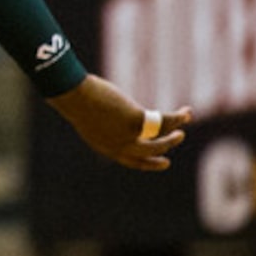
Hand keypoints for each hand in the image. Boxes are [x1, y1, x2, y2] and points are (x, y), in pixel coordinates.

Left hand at [48, 74, 192, 171]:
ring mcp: (129, 134)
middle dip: (162, 152)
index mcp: (106, 147)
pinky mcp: (136, 120)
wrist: (70, 93)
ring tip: (182, 131)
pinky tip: (185, 113)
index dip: (146, 162)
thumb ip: (102, 122)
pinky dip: (177, 118)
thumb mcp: (88, 116)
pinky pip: (163, 121)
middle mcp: (119, 146)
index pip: (130, 160)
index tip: (160, 161)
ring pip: (159, 141)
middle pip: (148, 154)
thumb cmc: (74, 100)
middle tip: (172, 152)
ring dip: (173, 138)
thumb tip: (108, 112)